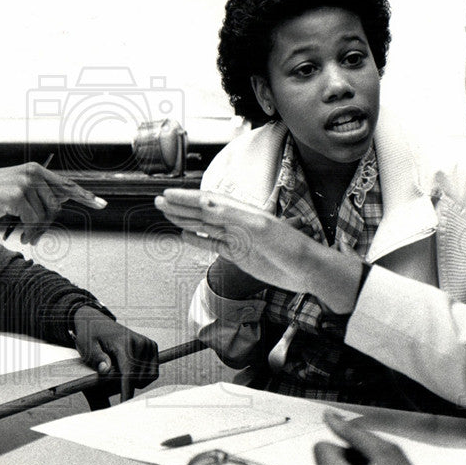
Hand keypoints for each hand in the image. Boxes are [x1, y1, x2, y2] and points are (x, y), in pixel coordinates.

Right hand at [0, 163, 106, 244]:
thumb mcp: (14, 191)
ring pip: (47, 215)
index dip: (85, 195)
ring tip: (27, 238)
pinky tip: (22, 237)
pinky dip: (30, 233)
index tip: (101, 203)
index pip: (66, 183)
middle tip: (35, 238)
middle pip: (57, 205)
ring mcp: (25, 182)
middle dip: (48, 225)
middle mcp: (32, 172)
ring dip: (38, 232)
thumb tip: (59, 202)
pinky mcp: (17, 195)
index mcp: (34, 169)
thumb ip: (37, 193)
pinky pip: (34, 221)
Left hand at [71, 306, 158, 402]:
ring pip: (148, 377)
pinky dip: (143, 377)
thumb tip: (106, 370)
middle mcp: (139, 341)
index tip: (124, 405)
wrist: (96, 321)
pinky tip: (131, 371)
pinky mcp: (152, 346)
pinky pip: (153, 372)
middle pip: (138, 377)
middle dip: (126, 384)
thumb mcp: (86, 346)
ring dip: (135, 381)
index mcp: (122, 342)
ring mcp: (147, 343)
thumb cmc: (90, 335)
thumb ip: (96, 358)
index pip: (128, 371)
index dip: (127, 391)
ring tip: (121, 373)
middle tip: (111, 377)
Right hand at [155, 189, 362, 312]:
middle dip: (180, 207)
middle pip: (202, 212)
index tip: (168, 195)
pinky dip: (197, 240)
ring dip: (185, 219)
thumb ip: (231, 215)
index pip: (207, 202)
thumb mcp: (259, 227)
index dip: (186, 198)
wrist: (306, 270)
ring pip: (204, 227)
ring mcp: (236, 239)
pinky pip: (212, 245)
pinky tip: (185, 235)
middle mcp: (236, 223)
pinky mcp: (239, 254)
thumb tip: (205, 204)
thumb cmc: (289, 246)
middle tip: (159, 202)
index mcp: (240, 212)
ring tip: (167, 214)